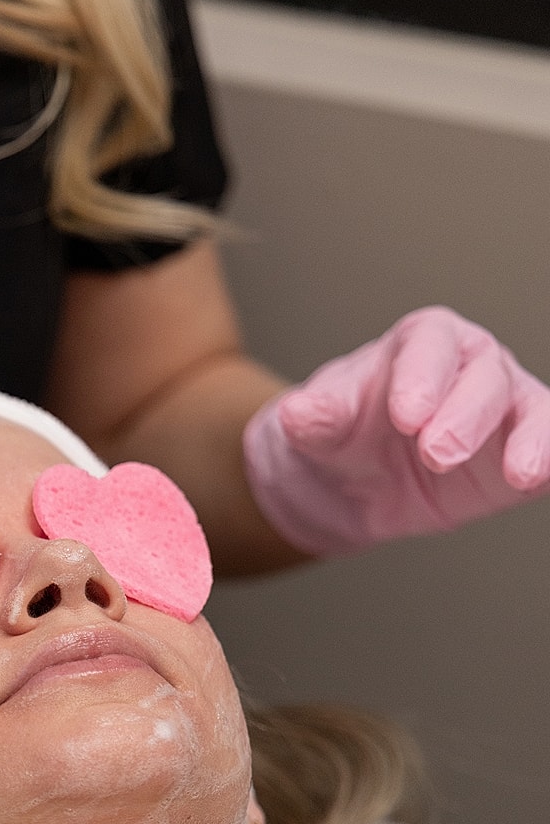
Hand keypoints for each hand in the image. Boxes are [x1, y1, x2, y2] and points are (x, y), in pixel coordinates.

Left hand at [243, 306, 549, 556]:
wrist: (354, 480)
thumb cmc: (342, 432)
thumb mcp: (319, 424)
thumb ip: (315, 415)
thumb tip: (298, 412)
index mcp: (420, 343)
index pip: (430, 347)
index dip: (421, 378)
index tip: (404, 416)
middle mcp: (471, 364)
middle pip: (483, 378)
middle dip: (463, 416)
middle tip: (436, 453)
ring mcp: (504, 406)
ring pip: (531, 409)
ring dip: (531, 438)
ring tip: (518, 474)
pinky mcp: (525, 448)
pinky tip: (542, 478)